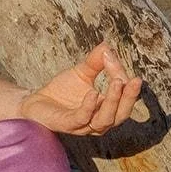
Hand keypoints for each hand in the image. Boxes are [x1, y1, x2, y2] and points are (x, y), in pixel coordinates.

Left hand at [19, 41, 142, 136]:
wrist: (36, 102)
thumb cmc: (62, 91)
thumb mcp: (81, 72)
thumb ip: (95, 61)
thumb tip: (107, 45)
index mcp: (106, 109)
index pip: (122, 96)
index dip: (122, 78)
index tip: (112, 57)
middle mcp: (98, 120)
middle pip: (121, 114)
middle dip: (129, 97)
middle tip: (134, 80)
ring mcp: (83, 125)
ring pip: (105, 120)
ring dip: (113, 102)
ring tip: (117, 83)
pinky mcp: (67, 124)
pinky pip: (81, 118)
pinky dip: (89, 106)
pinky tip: (93, 92)